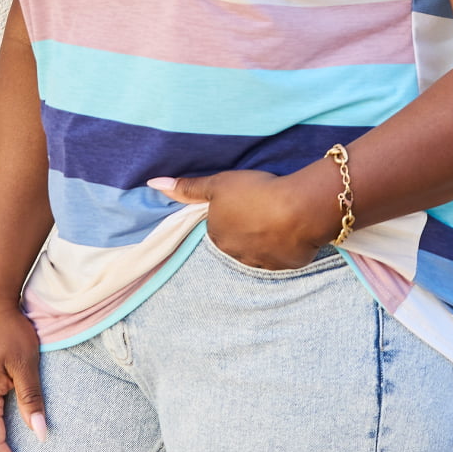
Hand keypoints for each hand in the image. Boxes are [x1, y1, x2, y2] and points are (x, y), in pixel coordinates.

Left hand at [147, 168, 333, 269]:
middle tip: (261, 215)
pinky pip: (282, 259)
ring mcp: (262, 265)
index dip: (230, 219)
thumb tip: (153, 183)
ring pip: (259, 255)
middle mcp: (236, 257)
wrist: (299, 209)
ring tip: (278, 224)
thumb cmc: (255, 193)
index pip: (218, 232)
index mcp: (218, 238)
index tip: (242, 208)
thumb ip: (187, 188)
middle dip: (246, 234)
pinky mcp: (287, 268)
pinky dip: (285, 248)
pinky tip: (292, 233)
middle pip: (237, 246)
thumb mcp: (218, 183)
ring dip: (265, 243)